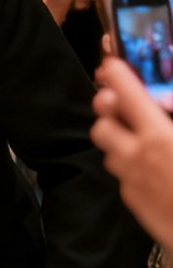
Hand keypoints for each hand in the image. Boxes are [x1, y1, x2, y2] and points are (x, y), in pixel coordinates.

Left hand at [92, 55, 172, 246]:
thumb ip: (170, 115)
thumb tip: (163, 102)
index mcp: (158, 135)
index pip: (124, 93)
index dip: (115, 75)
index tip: (112, 65)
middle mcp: (136, 156)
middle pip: (101, 124)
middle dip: (110, 115)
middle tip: (124, 109)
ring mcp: (130, 180)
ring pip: (108, 151)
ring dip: (119, 142)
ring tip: (141, 140)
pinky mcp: (131, 201)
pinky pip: (121, 176)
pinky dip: (130, 167)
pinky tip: (151, 169)